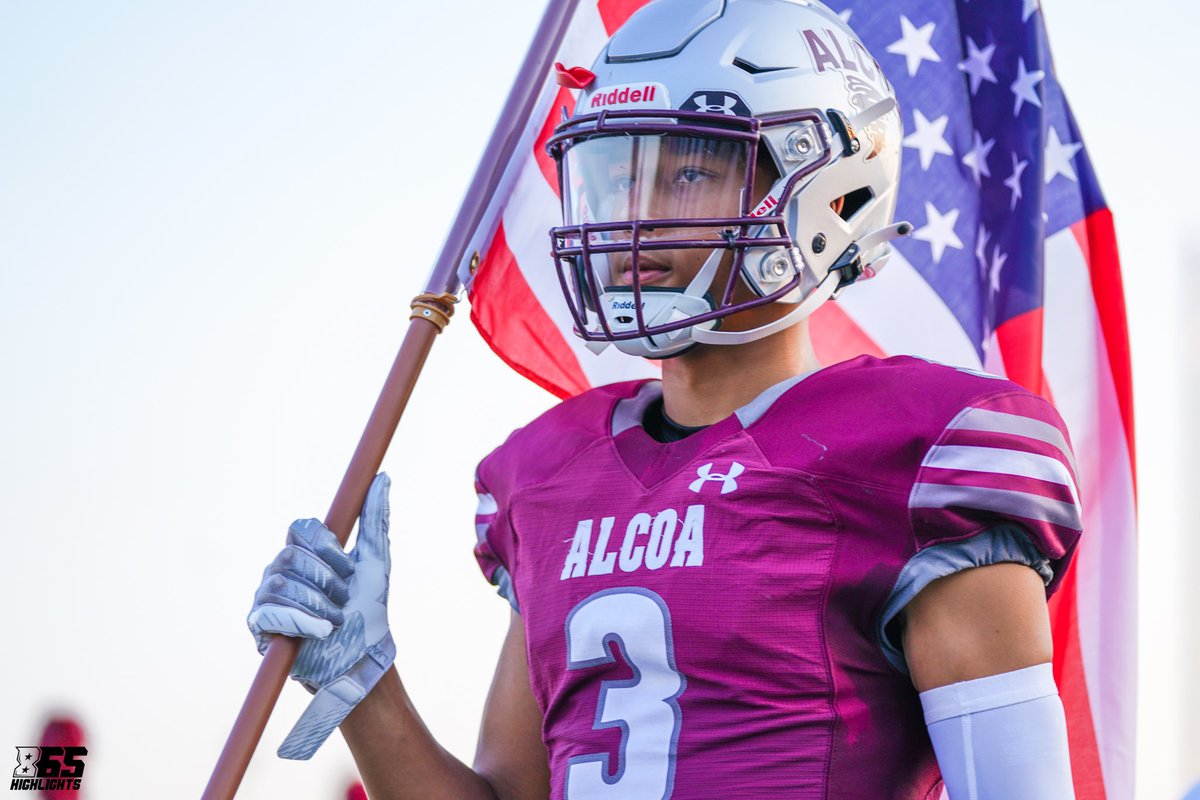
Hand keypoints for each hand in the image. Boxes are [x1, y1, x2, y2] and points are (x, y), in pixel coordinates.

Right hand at [247, 473, 395, 759]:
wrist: (362, 655)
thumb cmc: (369, 607)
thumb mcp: (376, 560)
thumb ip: (375, 518)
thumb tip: (382, 476)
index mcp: (305, 551)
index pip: (301, 527)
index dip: (326, 547)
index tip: (348, 568)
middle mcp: (281, 569)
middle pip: (291, 556)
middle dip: (327, 581)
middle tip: (344, 600)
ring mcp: (267, 596)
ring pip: (280, 583)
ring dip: (318, 604)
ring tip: (335, 621)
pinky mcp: (260, 626)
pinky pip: (270, 612)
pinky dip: (302, 620)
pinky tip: (321, 631)